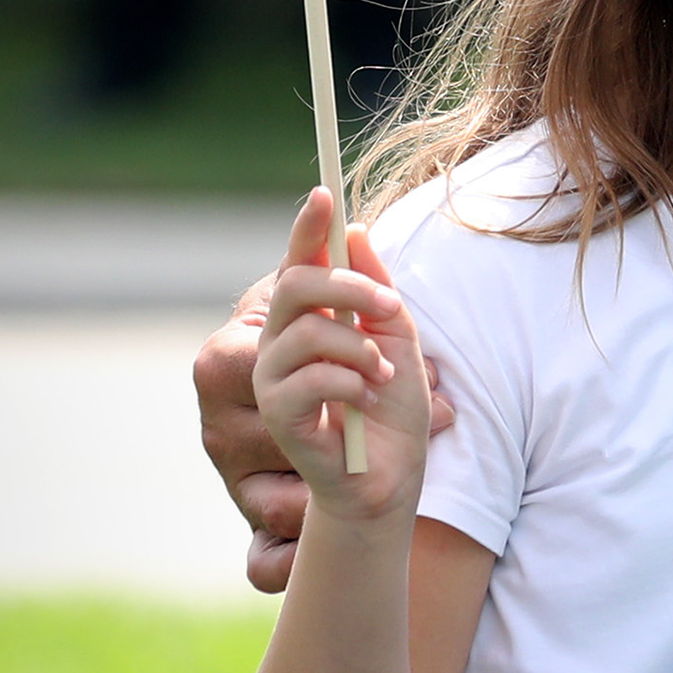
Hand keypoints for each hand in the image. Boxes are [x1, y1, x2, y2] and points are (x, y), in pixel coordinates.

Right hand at [253, 213, 427, 522]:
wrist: (390, 479)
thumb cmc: (392, 413)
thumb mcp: (397, 338)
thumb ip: (376, 288)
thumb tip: (356, 229)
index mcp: (309, 321)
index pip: (300, 263)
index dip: (308, 228)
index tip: (324, 194)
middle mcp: (281, 343)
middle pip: (297, 284)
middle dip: (349, 284)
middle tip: (390, 305)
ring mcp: (275, 378)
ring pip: (309, 329)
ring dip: (361, 349)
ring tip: (383, 377)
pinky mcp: (279, 412)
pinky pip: (311, 376)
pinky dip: (352, 383)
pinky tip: (366, 403)